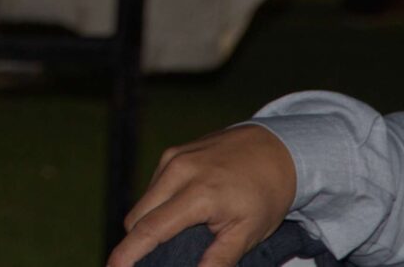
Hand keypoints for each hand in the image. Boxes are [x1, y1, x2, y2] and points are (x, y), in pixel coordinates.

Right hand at [108, 124, 297, 266]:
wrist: (275, 148)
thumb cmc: (266, 194)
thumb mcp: (249, 233)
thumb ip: (219, 258)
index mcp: (198, 194)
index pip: (150, 229)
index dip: (128, 253)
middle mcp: (177, 171)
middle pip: (137, 217)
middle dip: (138, 243)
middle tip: (155, 261)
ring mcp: (172, 158)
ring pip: (143, 202)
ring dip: (149, 224)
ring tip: (176, 237)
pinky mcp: (172, 152)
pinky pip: (154, 187)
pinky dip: (158, 206)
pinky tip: (182, 213)